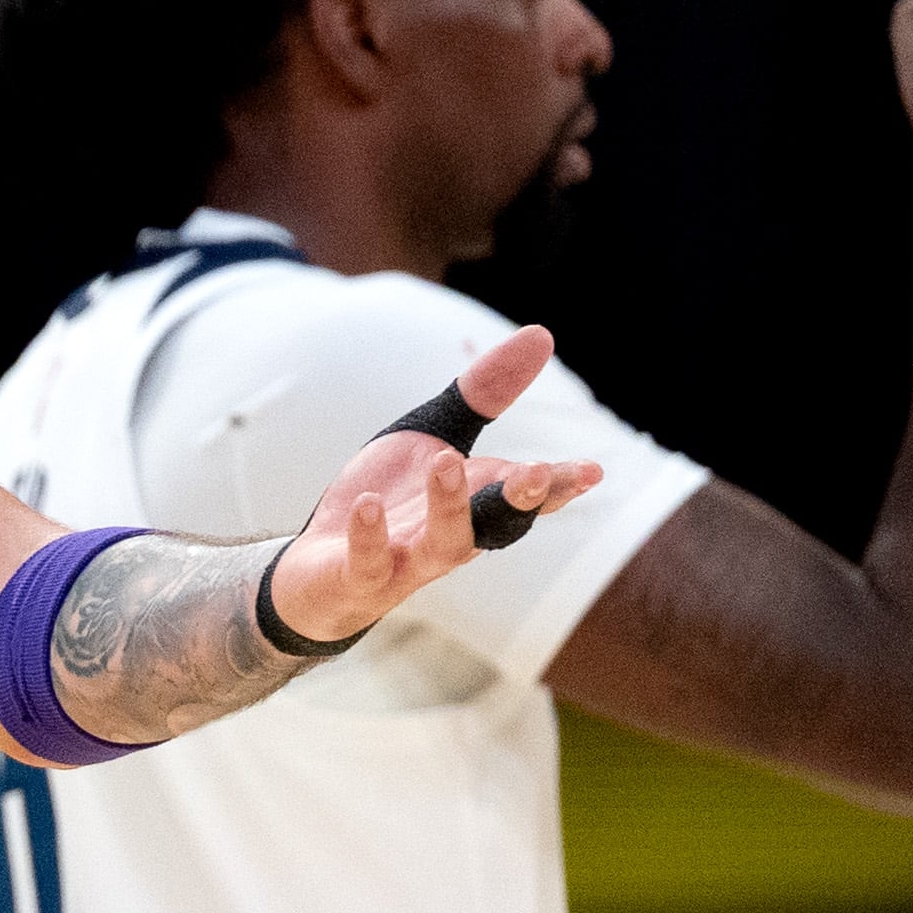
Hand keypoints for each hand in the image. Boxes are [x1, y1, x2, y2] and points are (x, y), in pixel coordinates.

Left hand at [266, 328, 605, 642]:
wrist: (320, 567)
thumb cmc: (393, 498)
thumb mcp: (433, 433)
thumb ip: (484, 392)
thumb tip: (542, 334)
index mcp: (479, 502)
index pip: (528, 498)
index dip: (559, 486)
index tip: (592, 471)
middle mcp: (454, 536)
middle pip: (499, 524)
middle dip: (519, 501)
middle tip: (535, 473)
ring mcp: (407, 560)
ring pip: (443, 544)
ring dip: (449, 507)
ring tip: (446, 462)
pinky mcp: (358, 577)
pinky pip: (368, 563)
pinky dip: (369, 536)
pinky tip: (369, 504)